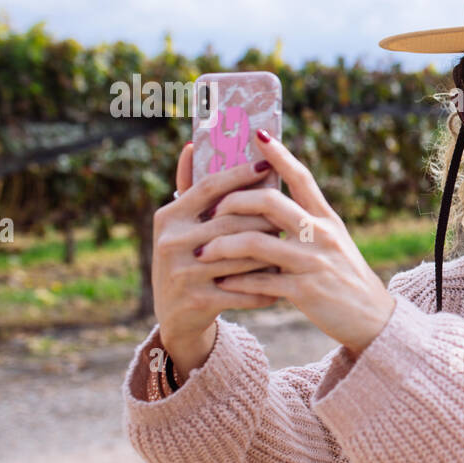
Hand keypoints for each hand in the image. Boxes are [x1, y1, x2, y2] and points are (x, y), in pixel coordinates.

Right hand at [152, 143, 282, 377]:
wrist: (176, 317)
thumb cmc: (188, 260)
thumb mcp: (182, 226)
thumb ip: (192, 190)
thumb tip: (194, 145)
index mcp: (169, 217)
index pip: (210, 187)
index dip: (240, 174)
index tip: (267, 164)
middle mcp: (171, 242)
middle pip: (233, 220)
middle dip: (266, 218)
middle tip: (292, 215)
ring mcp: (183, 272)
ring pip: (244, 255)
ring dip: (273, 252)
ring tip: (294, 246)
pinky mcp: (198, 300)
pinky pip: (246, 289)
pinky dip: (268, 286)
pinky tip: (285, 281)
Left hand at [202, 129, 395, 355]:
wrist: (372, 317)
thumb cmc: (345, 276)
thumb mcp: (333, 242)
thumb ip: (306, 221)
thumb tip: (269, 202)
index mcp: (326, 218)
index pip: (301, 177)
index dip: (279, 155)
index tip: (258, 135)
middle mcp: (321, 234)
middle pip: (269, 202)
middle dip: (232, 202)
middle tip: (211, 211)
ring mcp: (313, 262)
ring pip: (256, 242)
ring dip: (221, 246)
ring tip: (201, 252)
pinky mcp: (305, 291)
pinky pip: (261, 281)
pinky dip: (236, 282)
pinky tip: (221, 282)